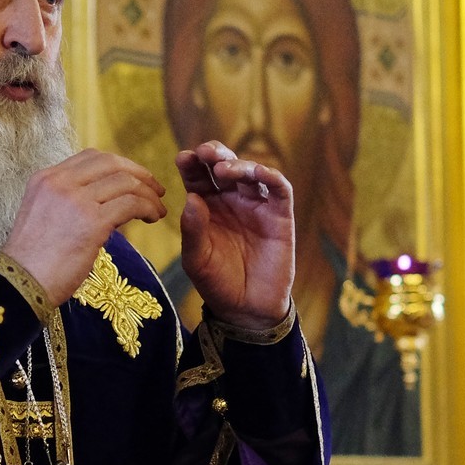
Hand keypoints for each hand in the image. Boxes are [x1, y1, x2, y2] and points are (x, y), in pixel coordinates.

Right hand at [1, 149, 166, 303]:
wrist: (20, 284)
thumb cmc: (33, 261)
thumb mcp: (43, 216)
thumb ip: (67, 201)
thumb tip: (103, 201)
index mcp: (46, 178)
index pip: (91, 157)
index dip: (120, 165)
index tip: (135, 179)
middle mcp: (60, 183)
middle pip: (111, 163)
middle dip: (139, 173)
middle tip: (155, 189)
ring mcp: (76, 200)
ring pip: (125, 182)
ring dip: (148, 194)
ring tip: (157, 210)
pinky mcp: (92, 222)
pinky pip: (131, 203)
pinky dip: (148, 207)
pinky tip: (151, 218)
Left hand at [176, 141, 294, 328]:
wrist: (247, 310)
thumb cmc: (217, 283)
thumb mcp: (196, 259)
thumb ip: (192, 231)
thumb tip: (191, 198)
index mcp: (206, 206)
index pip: (198, 176)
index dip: (191, 163)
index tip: (183, 158)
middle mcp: (231, 200)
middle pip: (224, 165)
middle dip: (214, 154)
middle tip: (205, 153)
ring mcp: (256, 205)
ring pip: (250, 172)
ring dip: (239, 164)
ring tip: (225, 169)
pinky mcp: (280, 215)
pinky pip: (279, 189)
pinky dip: (271, 176)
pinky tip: (257, 172)